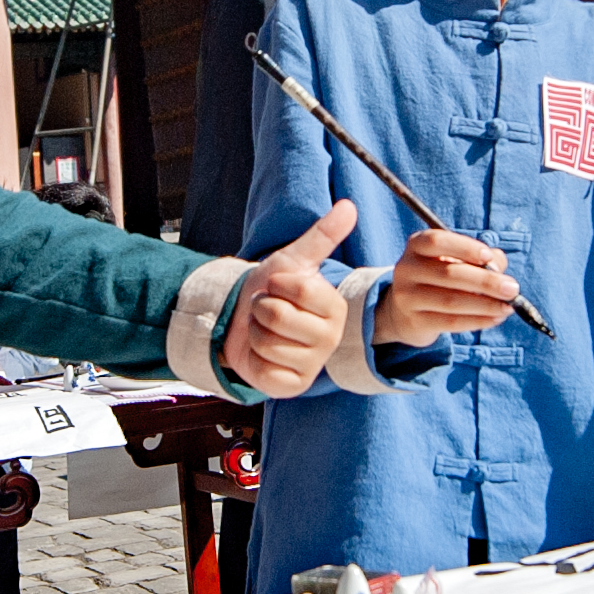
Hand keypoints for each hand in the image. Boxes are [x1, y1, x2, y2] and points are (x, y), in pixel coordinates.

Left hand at [222, 200, 357, 397]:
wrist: (244, 321)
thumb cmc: (272, 290)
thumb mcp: (292, 260)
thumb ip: (323, 236)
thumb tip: (349, 206)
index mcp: (336, 308)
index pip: (300, 290)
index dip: (277, 284)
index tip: (279, 287)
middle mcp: (330, 338)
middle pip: (278, 316)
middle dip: (261, 309)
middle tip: (267, 312)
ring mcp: (312, 365)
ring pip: (266, 342)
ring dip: (254, 332)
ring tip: (264, 331)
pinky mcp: (292, 386)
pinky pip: (263, 369)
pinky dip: (253, 359)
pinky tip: (262, 355)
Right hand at [373, 227, 519, 343]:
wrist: (406, 311)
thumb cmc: (440, 278)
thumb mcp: (455, 260)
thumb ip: (481, 259)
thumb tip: (499, 268)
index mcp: (417, 245)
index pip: (438, 242)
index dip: (465, 248)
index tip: (489, 257)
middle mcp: (407, 268)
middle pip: (449, 274)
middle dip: (486, 282)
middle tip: (513, 289)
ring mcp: (407, 297)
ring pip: (451, 301)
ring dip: (485, 305)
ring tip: (508, 307)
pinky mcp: (414, 322)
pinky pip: (450, 322)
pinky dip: (477, 321)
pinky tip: (495, 319)